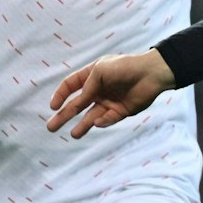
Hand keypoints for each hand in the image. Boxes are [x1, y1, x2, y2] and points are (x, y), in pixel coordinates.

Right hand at [46, 50, 175, 138]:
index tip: (52, 106)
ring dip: (82, 126)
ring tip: (73, 135)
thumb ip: (86, 87)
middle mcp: (98, 90)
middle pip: (76, 105)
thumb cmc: (125, 67)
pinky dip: (102, 122)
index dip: (60, 95)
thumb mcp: (100, 71)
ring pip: (91, 116)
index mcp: (91, 76)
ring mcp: (108, 102)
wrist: (151, 74)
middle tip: (51, 127)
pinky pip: (107, 119)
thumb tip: (76, 104)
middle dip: (64, 116)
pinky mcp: (120, 111)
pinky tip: (97, 123)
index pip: (69, 86)